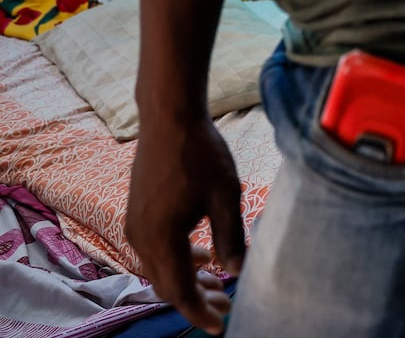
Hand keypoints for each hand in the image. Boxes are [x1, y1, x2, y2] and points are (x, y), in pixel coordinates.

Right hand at [126, 120, 245, 334]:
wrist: (169, 118)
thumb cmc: (201, 154)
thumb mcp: (227, 196)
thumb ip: (231, 237)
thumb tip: (238, 272)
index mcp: (161, 239)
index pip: (179, 291)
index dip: (199, 313)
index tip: (220, 328)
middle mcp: (141, 237)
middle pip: (168, 284)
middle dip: (197, 300)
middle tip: (228, 307)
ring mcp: (136, 225)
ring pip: (161, 268)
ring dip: (189, 279)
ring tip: (220, 285)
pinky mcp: (139, 213)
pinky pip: (157, 250)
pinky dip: (179, 260)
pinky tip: (204, 256)